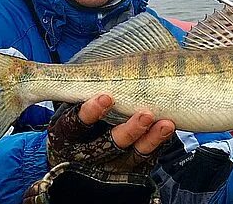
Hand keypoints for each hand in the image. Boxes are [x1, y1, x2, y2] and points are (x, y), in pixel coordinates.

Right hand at [47, 94, 174, 169]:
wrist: (77, 154)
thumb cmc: (78, 116)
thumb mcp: (70, 102)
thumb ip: (81, 86)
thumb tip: (97, 59)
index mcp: (65, 134)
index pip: (75, 125)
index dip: (90, 112)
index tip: (107, 98)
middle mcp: (84, 154)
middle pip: (106, 146)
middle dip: (128, 130)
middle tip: (146, 115)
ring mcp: (106, 166)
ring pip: (129, 156)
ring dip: (149, 140)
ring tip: (166, 124)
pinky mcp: (125, 172)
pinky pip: (143, 162)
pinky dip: (156, 146)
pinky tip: (166, 131)